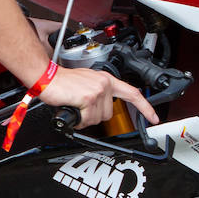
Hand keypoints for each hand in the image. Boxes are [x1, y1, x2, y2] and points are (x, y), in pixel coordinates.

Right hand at [38, 65, 157, 127]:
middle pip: (109, 114)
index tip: (153, 117)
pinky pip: (87, 119)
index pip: (132, 93)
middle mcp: (104, 84)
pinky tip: (72, 108)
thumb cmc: (60, 82)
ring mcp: (98, 90)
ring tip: (75, 106)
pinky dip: (78, 119)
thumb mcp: (85, 84)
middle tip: (81, 107)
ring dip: (84, 118)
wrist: (46, 78)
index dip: (145, 107)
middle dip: (94, 116)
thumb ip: (98, 94)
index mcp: (106, 79)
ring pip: (98, 119)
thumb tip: (100, 110)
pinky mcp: (89, 98)